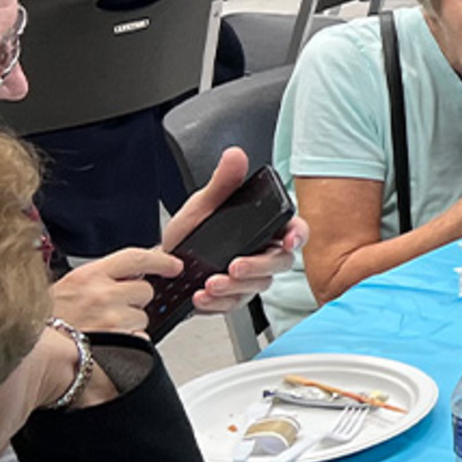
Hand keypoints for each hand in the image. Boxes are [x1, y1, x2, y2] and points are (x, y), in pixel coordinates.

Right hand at [50, 248, 184, 336]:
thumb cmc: (45, 325)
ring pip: (143, 318)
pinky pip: (140, 340)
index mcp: (87, 277)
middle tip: (110, 310)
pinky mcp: (121, 345)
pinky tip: (108, 344)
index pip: (135, 257)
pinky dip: (130, 343)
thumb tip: (136, 270)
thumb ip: (99, 278)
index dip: (160, 259)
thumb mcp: (67, 289)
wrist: (32, 356)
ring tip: (102, 330)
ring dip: (130, 324)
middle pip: (145, 290)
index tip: (173, 264)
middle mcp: (101, 296)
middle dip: (135, 300)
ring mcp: (112, 321)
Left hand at [160, 146, 306, 315]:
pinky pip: (235, 305)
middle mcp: (263, 253)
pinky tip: (202, 296)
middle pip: (280, 263)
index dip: (297, 235)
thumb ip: (223, 183)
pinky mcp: (235, 299)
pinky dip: (218, 303)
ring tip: (211, 282)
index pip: (294, 230)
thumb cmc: (189, 235)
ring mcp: (251, 278)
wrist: (164, 265)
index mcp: (264, 228)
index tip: (288, 240)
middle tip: (236, 265)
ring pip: (259, 286)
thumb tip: (235, 156)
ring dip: (234, 286)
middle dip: (259, 266)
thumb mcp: (203, 205)